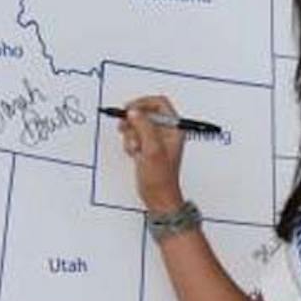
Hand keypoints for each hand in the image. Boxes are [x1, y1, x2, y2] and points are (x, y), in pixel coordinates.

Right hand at [116, 95, 185, 211]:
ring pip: (138, 124)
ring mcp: (157, 139)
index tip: (130, 110)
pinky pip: (134, 135)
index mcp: (174, 129)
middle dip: (134, 121)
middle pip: (146, 112)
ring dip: (131, 134)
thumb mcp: (152, 149)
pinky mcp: (147, 146)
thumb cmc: (161, 177)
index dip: (143, 103)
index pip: (160, 104)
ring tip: (135, 148)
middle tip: (126, 129)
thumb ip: (144, 127)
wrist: (157, 196)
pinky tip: (134, 153)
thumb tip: (134, 112)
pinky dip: (131, 142)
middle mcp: (167, 131)